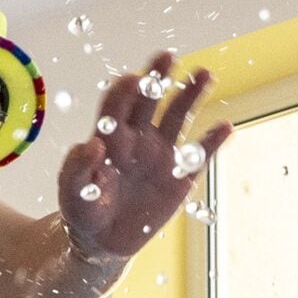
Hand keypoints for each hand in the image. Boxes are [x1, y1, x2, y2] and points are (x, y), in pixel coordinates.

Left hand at [55, 54, 232, 261]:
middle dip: (157, 77)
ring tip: (204, 74)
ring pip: (178, 117)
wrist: (104, 240)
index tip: (131, 79)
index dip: (123, 92)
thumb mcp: (71, 193)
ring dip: (190, 95)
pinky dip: (212, 142)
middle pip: (149, 100)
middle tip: (167, 56)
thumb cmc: (83, 211)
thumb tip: (91, 144)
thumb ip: (76, 168)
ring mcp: (160, 153)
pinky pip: (199, 154)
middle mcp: (137, 137)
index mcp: (109, 137)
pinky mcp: (180, 175)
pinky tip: (226, 127)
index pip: (116, 106)